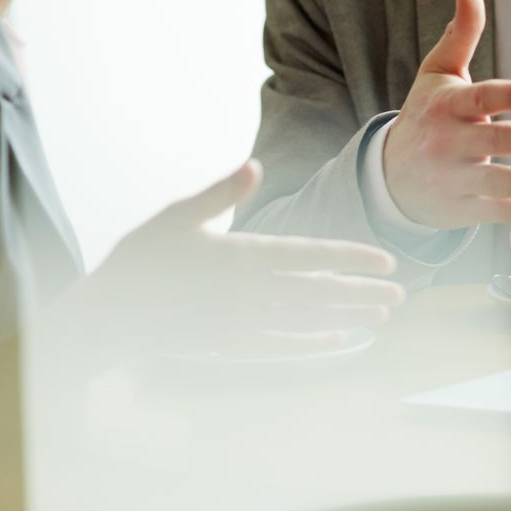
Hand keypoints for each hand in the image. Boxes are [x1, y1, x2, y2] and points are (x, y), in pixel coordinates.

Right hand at [75, 160, 404, 359]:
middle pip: (319, 292)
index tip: (385, 261)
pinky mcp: (231, 342)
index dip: (350, 257)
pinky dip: (314, 343)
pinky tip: (338, 342)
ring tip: (380, 316)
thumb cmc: (142, 259)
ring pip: (307, 320)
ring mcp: (242, 322)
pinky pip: (283, 344)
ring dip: (347, 318)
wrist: (111, 317)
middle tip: (400, 294)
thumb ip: (220, 192)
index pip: (309, 255)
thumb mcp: (178, 215)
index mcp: (240, 256)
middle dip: (361, 292)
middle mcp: (249, 293)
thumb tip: (255, 166)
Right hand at [384, 0, 510, 229]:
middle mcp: (447, 142)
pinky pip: (495, 211)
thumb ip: (461, 37)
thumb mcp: (437, 73)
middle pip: (493, 141)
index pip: (482, 99)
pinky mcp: (460, 209)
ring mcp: (453, 178)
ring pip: (497, 181)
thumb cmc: (424, 115)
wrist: (388, 175)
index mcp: (446, 105)